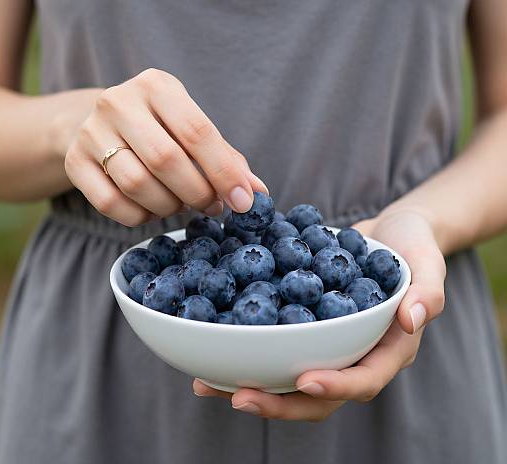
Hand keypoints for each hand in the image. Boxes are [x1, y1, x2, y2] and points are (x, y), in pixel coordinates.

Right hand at [64, 69, 266, 225]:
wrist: (102, 124)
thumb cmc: (162, 130)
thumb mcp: (193, 131)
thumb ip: (227, 160)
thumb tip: (258, 194)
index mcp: (157, 86)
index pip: (197, 132)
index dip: (224, 173)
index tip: (244, 202)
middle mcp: (118, 101)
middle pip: (166, 160)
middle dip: (197, 193)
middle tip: (212, 206)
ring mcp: (91, 131)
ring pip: (137, 184)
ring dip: (169, 207)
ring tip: (181, 204)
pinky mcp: (74, 160)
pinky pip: (110, 204)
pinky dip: (140, 216)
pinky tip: (152, 208)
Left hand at [193, 208, 445, 420]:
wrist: (390, 233)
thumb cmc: (414, 246)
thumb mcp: (428, 262)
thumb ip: (427, 292)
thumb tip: (413, 319)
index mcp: (387, 349)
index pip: (363, 380)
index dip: (335, 386)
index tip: (304, 380)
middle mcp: (354, 355)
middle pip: (317, 394)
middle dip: (279, 402)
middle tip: (238, 396)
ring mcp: (327, 343)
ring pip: (289, 377)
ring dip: (251, 384)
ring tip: (207, 384)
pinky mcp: (306, 327)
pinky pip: (277, 345)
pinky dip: (247, 350)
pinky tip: (214, 345)